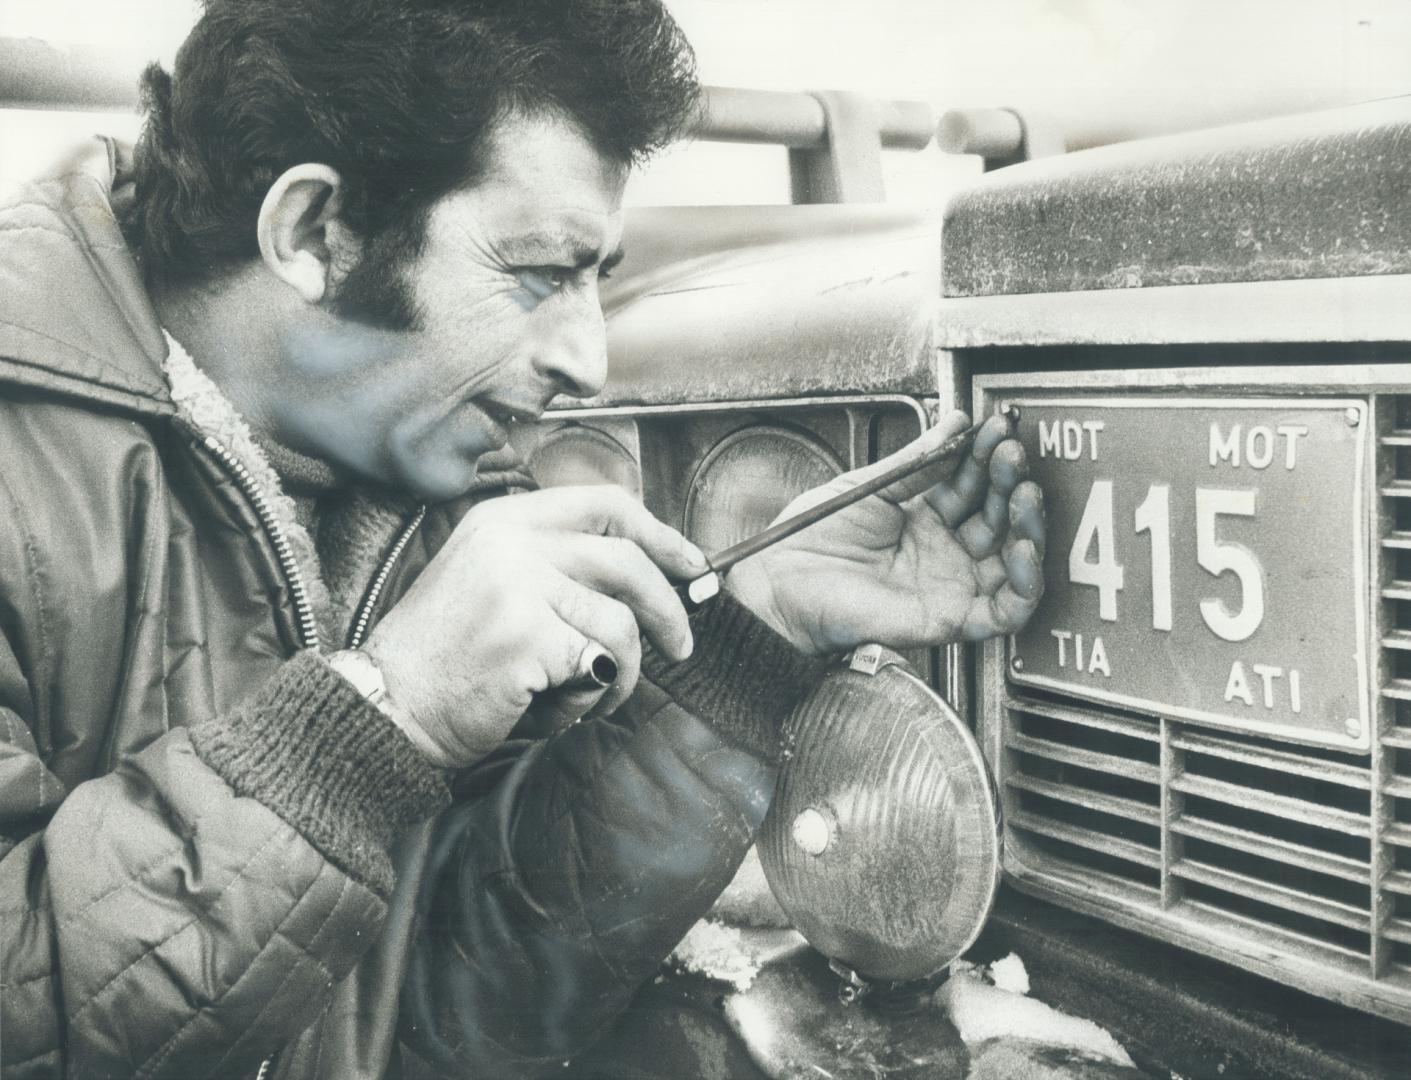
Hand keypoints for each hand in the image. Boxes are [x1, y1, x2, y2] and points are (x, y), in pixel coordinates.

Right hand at [362, 487, 705, 767]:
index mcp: (504, 519)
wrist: (388, 706)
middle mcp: (510, 541)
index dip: (661, 535)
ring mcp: (517, 584)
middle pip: (628, 560)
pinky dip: (594, 697)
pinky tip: (559, 707)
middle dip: (669, 608)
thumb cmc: (447, 658)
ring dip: (626, 671)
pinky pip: (602, 664)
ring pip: (622, 622)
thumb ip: (558, 568)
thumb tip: (656, 576)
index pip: (606, 504)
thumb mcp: (495, 584)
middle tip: (681, 647)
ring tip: (598, 693)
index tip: (692, 566)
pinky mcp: (526, 634)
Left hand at [725, 411, 1044, 655]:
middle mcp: (944, 549)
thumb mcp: (871, 485)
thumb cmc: (811, 540)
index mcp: (924, 515)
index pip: (973, 483)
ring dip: (1028, 525)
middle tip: (1010, 454)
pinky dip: (1027, 582)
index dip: (988, 457)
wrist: (782, 581)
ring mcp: (950, 583)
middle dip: (1009, 482)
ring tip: (1023, 493)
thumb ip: (918, 461)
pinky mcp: (952, 618)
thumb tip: (956, 424)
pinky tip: (1024, 548)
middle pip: (998, 515)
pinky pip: (1007, 608)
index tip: (996, 431)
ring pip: (1014, 558)